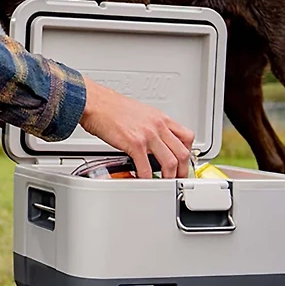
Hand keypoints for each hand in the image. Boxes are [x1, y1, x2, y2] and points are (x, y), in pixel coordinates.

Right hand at [78, 77, 194, 178]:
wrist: (96, 103)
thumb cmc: (112, 107)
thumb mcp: (140, 113)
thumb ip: (150, 126)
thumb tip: (153, 142)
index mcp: (160, 118)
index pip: (187, 136)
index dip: (188, 152)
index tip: (183, 161)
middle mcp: (157, 126)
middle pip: (183, 152)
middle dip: (182, 170)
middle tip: (178, 178)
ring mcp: (147, 135)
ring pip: (170, 162)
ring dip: (169, 177)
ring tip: (163, 183)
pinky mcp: (134, 144)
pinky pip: (146, 167)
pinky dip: (146, 178)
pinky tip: (142, 179)